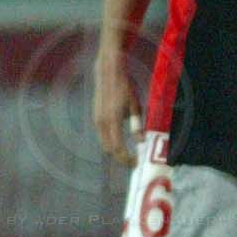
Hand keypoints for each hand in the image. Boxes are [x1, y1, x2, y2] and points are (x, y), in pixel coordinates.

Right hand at [92, 52, 142, 166]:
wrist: (108, 73)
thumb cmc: (125, 88)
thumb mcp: (135, 106)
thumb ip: (136, 125)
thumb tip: (140, 141)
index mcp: (112, 120)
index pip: (117, 147)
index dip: (126, 158)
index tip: (136, 163)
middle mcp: (101, 122)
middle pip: (109, 148)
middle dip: (120, 158)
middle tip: (132, 161)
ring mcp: (96, 120)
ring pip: (104, 142)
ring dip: (115, 151)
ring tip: (128, 154)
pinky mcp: (96, 117)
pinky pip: (102, 135)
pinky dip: (111, 142)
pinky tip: (121, 142)